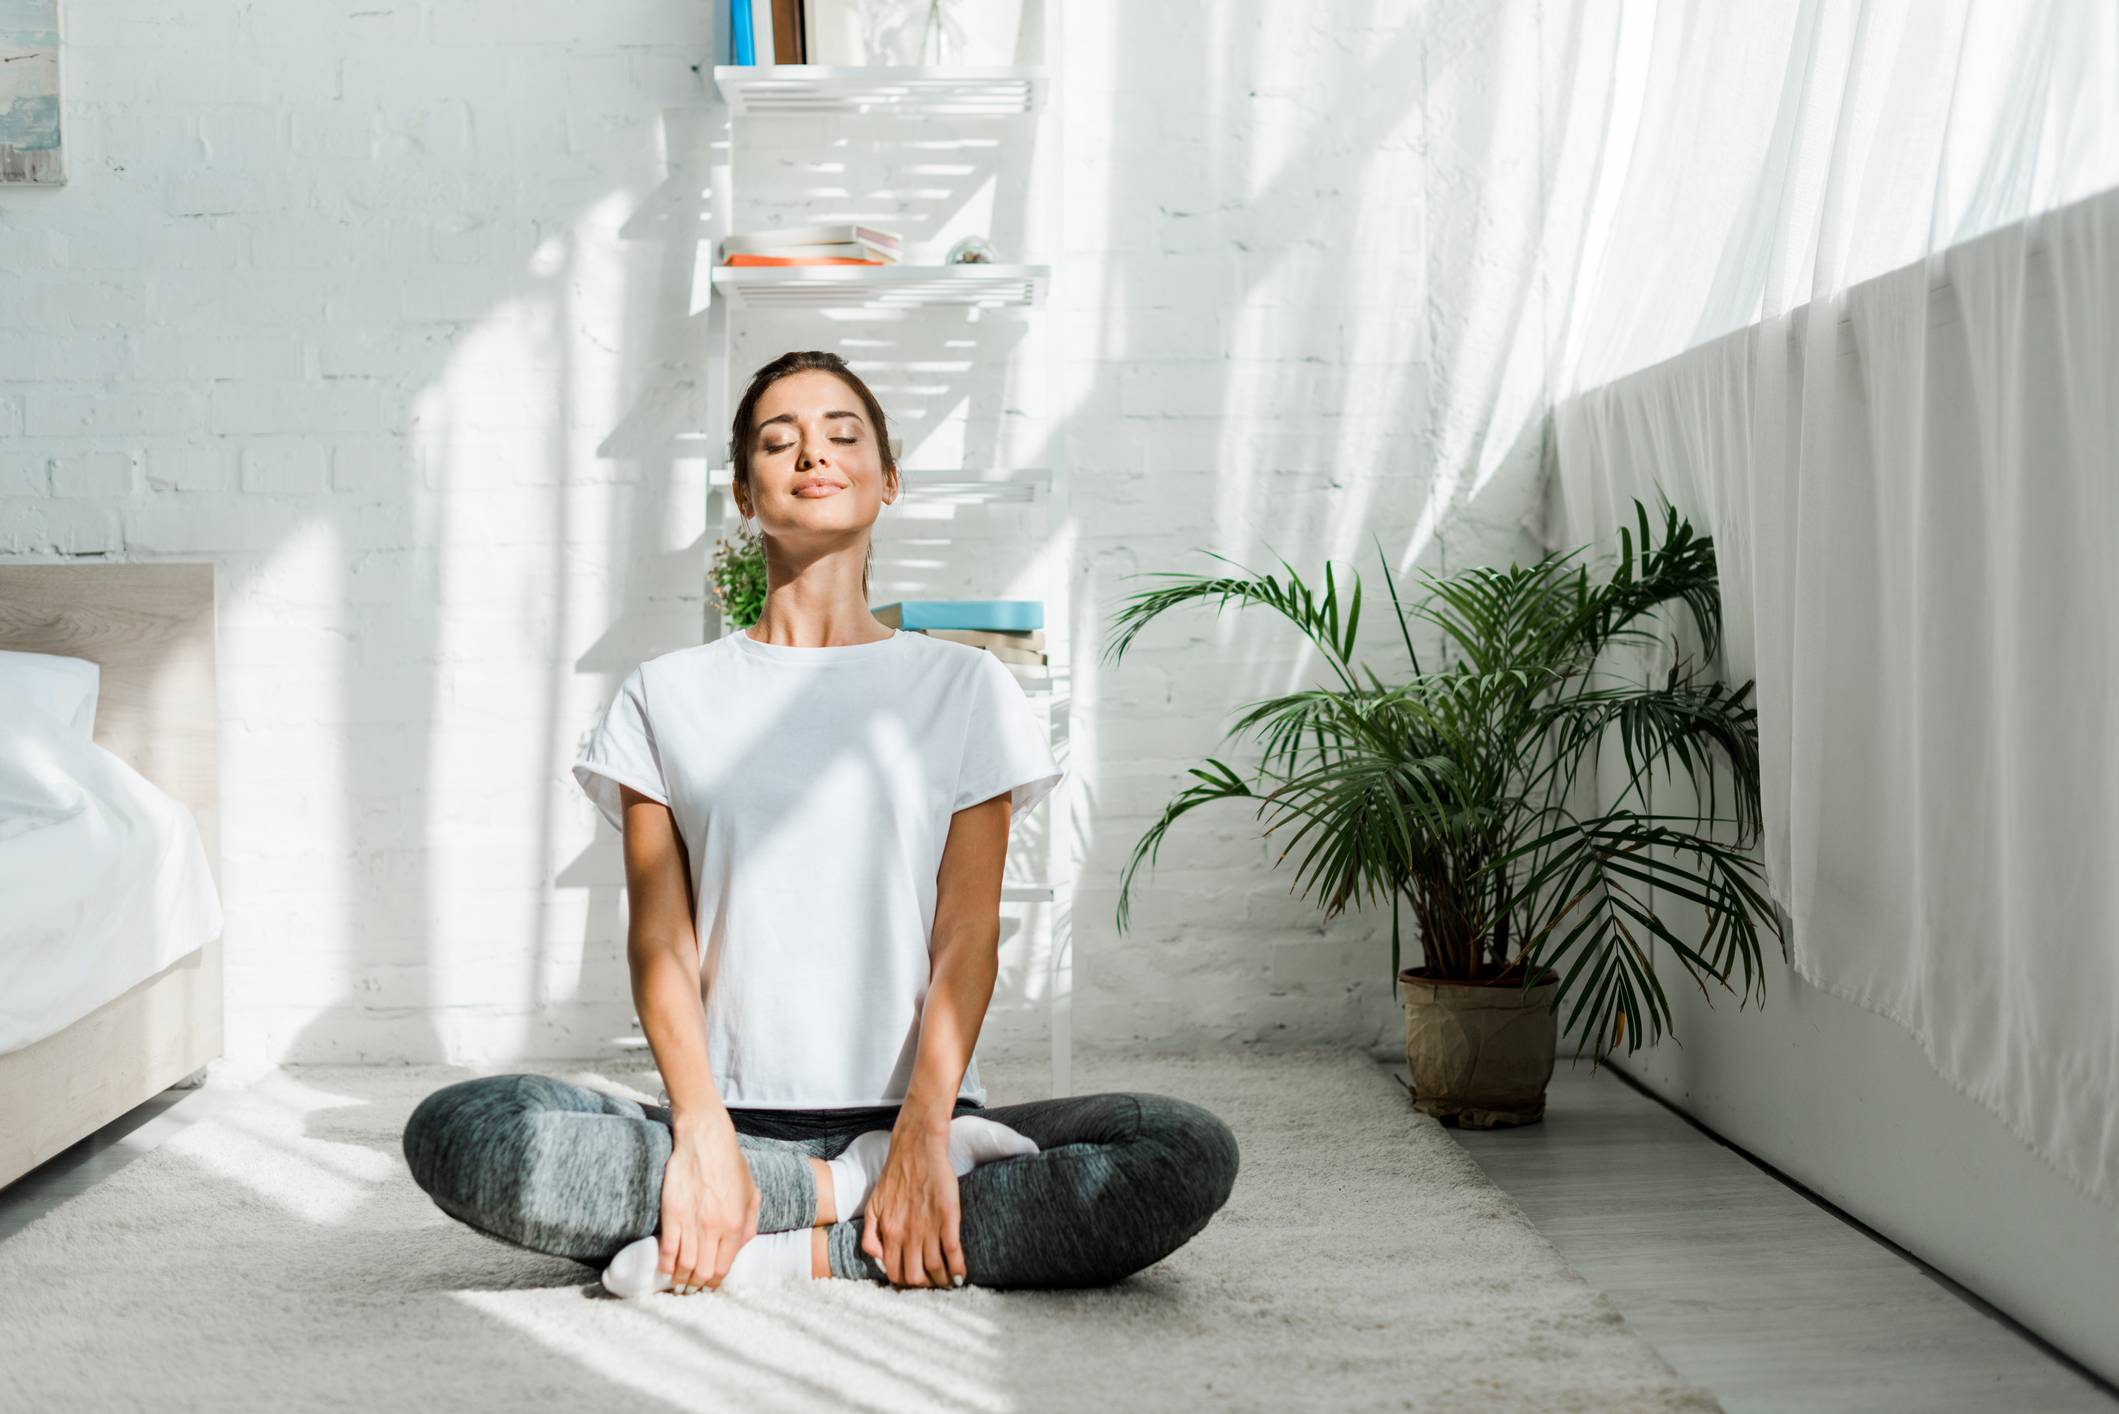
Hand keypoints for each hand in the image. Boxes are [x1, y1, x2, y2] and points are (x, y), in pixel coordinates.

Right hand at [658, 1116, 759, 1293]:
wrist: (706, 1140)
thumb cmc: (730, 1164)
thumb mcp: (752, 1194)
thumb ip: (749, 1225)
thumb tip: (738, 1249)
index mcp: (736, 1224)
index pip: (723, 1267)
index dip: (715, 1281)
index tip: (708, 1283)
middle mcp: (714, 1228)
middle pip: (703, 1272)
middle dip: (697, 1284)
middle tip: (692, 1286)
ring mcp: (692, 1222)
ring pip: (684, 1265)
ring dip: (680, 1279)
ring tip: (678, 1281)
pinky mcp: (672, 1213)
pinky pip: (667, 1249)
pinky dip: (665, 1264)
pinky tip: (665, 1267)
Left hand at [859, 1124, 965, 1288]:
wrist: (916, 1147)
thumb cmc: (894, 1175)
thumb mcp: (872, 1206)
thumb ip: (870, 1235)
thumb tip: (879, 1260)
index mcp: (889, 1233)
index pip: (895, 1273)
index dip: (906, 1284)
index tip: (915, 1282)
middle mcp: (907, 1234)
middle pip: (916, 1277)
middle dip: (925, 1286)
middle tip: (934, 1284)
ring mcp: (928, 1227)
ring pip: (935, 1269)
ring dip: (943, 1281)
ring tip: (949, 1281)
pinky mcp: (948, 1217)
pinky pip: (953, 1251)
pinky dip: (958, 1268)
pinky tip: (961, 1274)